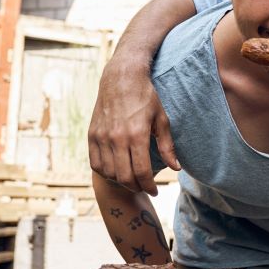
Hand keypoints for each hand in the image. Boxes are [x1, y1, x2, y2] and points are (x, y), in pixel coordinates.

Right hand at [88, 55, 179, 195]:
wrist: (121, 78)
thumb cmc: (146, 98)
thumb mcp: (162, 119)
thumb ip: (167, 146)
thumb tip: (176, 168)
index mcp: (137, 134)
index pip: (142, 172)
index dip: (149, 186)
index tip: (155, 190)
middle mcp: (117, 138)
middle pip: (125, 176)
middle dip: (137, 187)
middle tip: (145, 187)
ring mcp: (102, 137)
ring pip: (109, 172)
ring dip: (121, 181)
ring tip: (132, 179)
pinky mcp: (92, 134)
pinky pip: (95, 163)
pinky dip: (105, 172)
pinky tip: (116, 171)